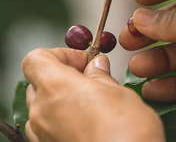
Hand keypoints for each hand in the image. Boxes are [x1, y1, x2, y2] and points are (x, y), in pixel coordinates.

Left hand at [22, 48, 164, 141]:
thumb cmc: (126, 135)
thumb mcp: (118, 93)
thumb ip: (101, 76)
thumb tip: (97, 66)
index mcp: (57, 87)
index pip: (37, 58)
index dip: (60, 54)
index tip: (81, 61)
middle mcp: (42, 111)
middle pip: (39, 79)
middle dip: (62, 73)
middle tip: (87, 76)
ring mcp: (42, 132)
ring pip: (43, 102)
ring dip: (62, 94)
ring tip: (88, 98)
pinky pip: (47, 122)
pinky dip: (61, 114)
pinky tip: (84, 117)